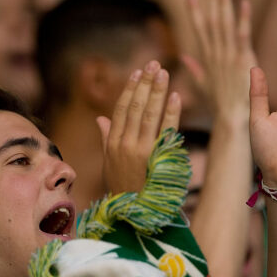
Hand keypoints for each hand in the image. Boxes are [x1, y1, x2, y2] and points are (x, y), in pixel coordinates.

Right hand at [97, 61, 180, 194]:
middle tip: (154, 64)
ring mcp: (141, 152)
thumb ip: (106, 138)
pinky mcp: (157, 160)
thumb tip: (100, 118)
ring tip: (164, 73)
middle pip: (135, 107)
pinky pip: (166, 132)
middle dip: (145, 84)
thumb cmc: (123, 186)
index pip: (121, 110)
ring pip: (149, 115)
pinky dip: (171, 114)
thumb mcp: (110, 162)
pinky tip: (176, 97)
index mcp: (113, 144)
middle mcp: (125, 145)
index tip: (138, 73)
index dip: (129, 89)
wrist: (134, 212)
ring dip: (157, 92)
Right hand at [182, 0, 254, 124]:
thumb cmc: (218, 107)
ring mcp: (228, 56)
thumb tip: (185, 56)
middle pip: (211, 21)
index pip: (199, 30)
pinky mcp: (242, 60)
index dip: (193, 11)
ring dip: (223, 3)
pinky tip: (244, 2)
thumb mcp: (203, 87)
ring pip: (224, 24)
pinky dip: (243, 18)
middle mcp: (215, 54)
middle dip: (211, 0)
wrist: (230, 120)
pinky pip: (242, 35)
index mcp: (206, 59)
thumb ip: (195, 70)